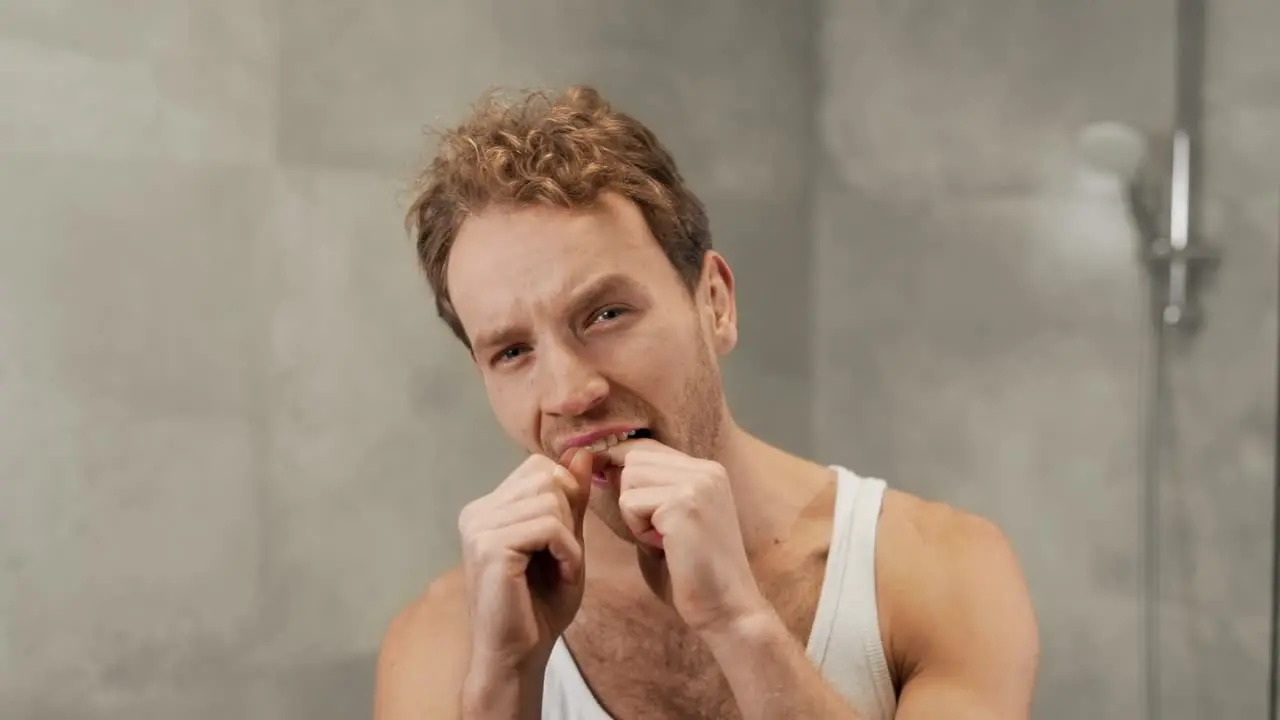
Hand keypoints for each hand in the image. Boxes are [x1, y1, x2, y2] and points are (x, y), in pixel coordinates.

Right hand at [457, 448, 594, 673]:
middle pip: (546, 477)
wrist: (517, 655)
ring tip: (562, 567)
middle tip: (564, 555)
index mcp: (488, 508)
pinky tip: (563, 574)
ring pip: (550, 500)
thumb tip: (582, 452)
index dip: (566, 493)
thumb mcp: (565, 542)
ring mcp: (479, 528)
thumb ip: (571, 499)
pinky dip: (568, 551)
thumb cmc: (540, 605)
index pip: (538, 467)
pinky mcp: (490, 548)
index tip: (566, 536)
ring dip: (570, 537)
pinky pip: (548, 526)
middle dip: (569, 516)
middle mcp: (477, 512)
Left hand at [600, 440, 770, 634]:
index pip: (647, 447)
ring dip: (633, 513)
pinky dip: (637, 529)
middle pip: (634, 459)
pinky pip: (630, 503)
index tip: (606, 482)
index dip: (619, 463)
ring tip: (662, 539)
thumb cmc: (692, 574)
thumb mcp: (668, 521)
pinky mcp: (683, 504)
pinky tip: (664, 547)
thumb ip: (648, 493)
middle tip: (655, 532)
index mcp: (707, 471)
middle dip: (630, 495)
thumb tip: (605, 466)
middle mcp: (706, 470)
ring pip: (629, 477)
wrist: (727, 609)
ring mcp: (697, 484)